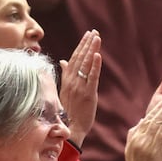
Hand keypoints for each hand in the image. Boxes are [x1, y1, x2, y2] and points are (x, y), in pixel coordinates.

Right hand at [58, 29, 101, 146]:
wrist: (70, 128)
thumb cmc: (67, 111)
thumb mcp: (64, 90)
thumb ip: (65, 74)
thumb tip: (63, 61)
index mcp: (66, 80)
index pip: (74, 58)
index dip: (81, 46)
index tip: (87, 35)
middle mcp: (71, 81)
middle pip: (80, 58)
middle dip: (87, 44)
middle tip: (94, 32)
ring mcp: (79, 87)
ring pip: (86, 64)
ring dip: (91, 50)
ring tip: (97, 38)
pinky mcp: (88, 94)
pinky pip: (92, 77)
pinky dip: (94, 65)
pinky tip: (97, 55)